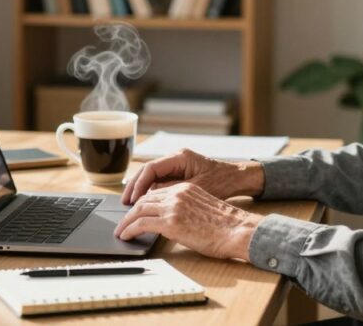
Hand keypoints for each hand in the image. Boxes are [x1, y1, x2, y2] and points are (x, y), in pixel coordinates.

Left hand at [114, 182, 263, 259]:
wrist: (237, 230)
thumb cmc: (226, 226)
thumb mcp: (204, 209)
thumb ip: (186, 209)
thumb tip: (174, 222)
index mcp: (186, 188)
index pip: (156, 192)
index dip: (143, 203)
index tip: (135, 212)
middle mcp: (177, 193)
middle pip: (144, 199)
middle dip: (130, 211)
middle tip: (122, 222)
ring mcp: (173, 207)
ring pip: (138, 210)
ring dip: (126, 221)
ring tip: (120, 231)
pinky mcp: (170, 222)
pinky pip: (140, 223)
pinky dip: (129, 229)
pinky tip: (125, 236)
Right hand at [121, 148, 264, 204]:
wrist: (238, 178)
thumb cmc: (222, 182)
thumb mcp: (196, 189)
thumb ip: (173, 191)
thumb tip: (151, 198)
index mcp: (180, 157)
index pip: (152, 168)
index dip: (140, 184)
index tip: (132, 199)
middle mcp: (176, 157)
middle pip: (147, 170)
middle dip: (135, 186)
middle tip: (125, 202)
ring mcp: (176, 164)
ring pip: (151, 175)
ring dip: (141, 189)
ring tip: (129, 205)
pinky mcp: (178, 172)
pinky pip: (159, 180)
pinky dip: (150, 191)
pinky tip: (143, 203)